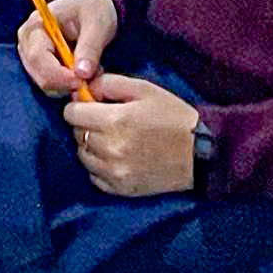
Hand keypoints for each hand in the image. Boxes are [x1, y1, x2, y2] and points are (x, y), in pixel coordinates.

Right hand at [17, 0, 117, 96]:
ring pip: (47, 85)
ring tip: (91, 71)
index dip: (59, 75)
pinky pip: (53, 86)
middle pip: (39, 76)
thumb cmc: (94, 10)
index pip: (38, 58)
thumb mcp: (97, 24)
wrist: (93, 9)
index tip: (82, 81)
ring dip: (70, 85)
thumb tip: (82, 74)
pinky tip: (84, 73)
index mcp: (35, 26)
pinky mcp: (40, 68)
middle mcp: (27, 43)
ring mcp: (32, 57)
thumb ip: (89, 48)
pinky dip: (70, 86)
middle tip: (92, 77)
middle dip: (67, 83)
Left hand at [62, 70, 199, 197]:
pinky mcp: (121, 189)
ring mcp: (115, 173)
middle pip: (76, 134)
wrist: (202, 153)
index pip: (71, 113)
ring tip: (112, 139)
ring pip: (82, 156)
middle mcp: (110, 149)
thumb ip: (108, 83)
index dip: (79, 106)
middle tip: (106, 121)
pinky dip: (99, 167)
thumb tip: (83, 88)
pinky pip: (94, 177)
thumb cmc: (173, 116)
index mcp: (115, 121)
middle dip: (85, 124)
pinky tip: (116, 157)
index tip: (91, 105)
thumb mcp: (143, 89)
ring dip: (90, 146)